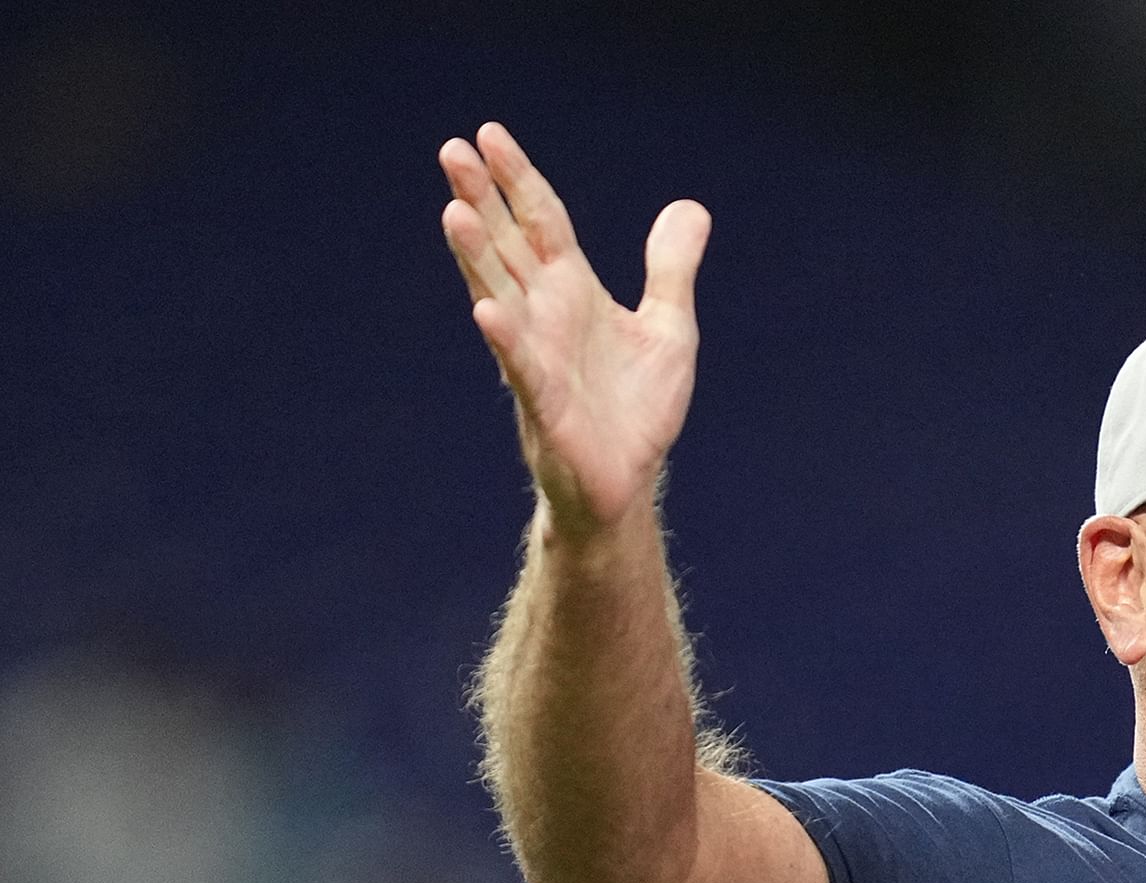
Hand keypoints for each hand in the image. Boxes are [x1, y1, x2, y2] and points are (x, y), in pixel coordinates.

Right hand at [438, 123, 708, 529]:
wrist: (627, 482)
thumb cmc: (637, 408)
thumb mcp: (668, 328)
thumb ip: (671, 269)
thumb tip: (690, 207)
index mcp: (573, 292)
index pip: (540, 222)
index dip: (518, 180)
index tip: (488, 134)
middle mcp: (545, 315)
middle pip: (507, 246)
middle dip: (481, 200)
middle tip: (452, 150)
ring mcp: (538, 356)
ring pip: (500, 296)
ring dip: (476, 257)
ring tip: (452, 211)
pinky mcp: (544, 402)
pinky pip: (521, 367)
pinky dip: (506, 340)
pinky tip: (487, 313)